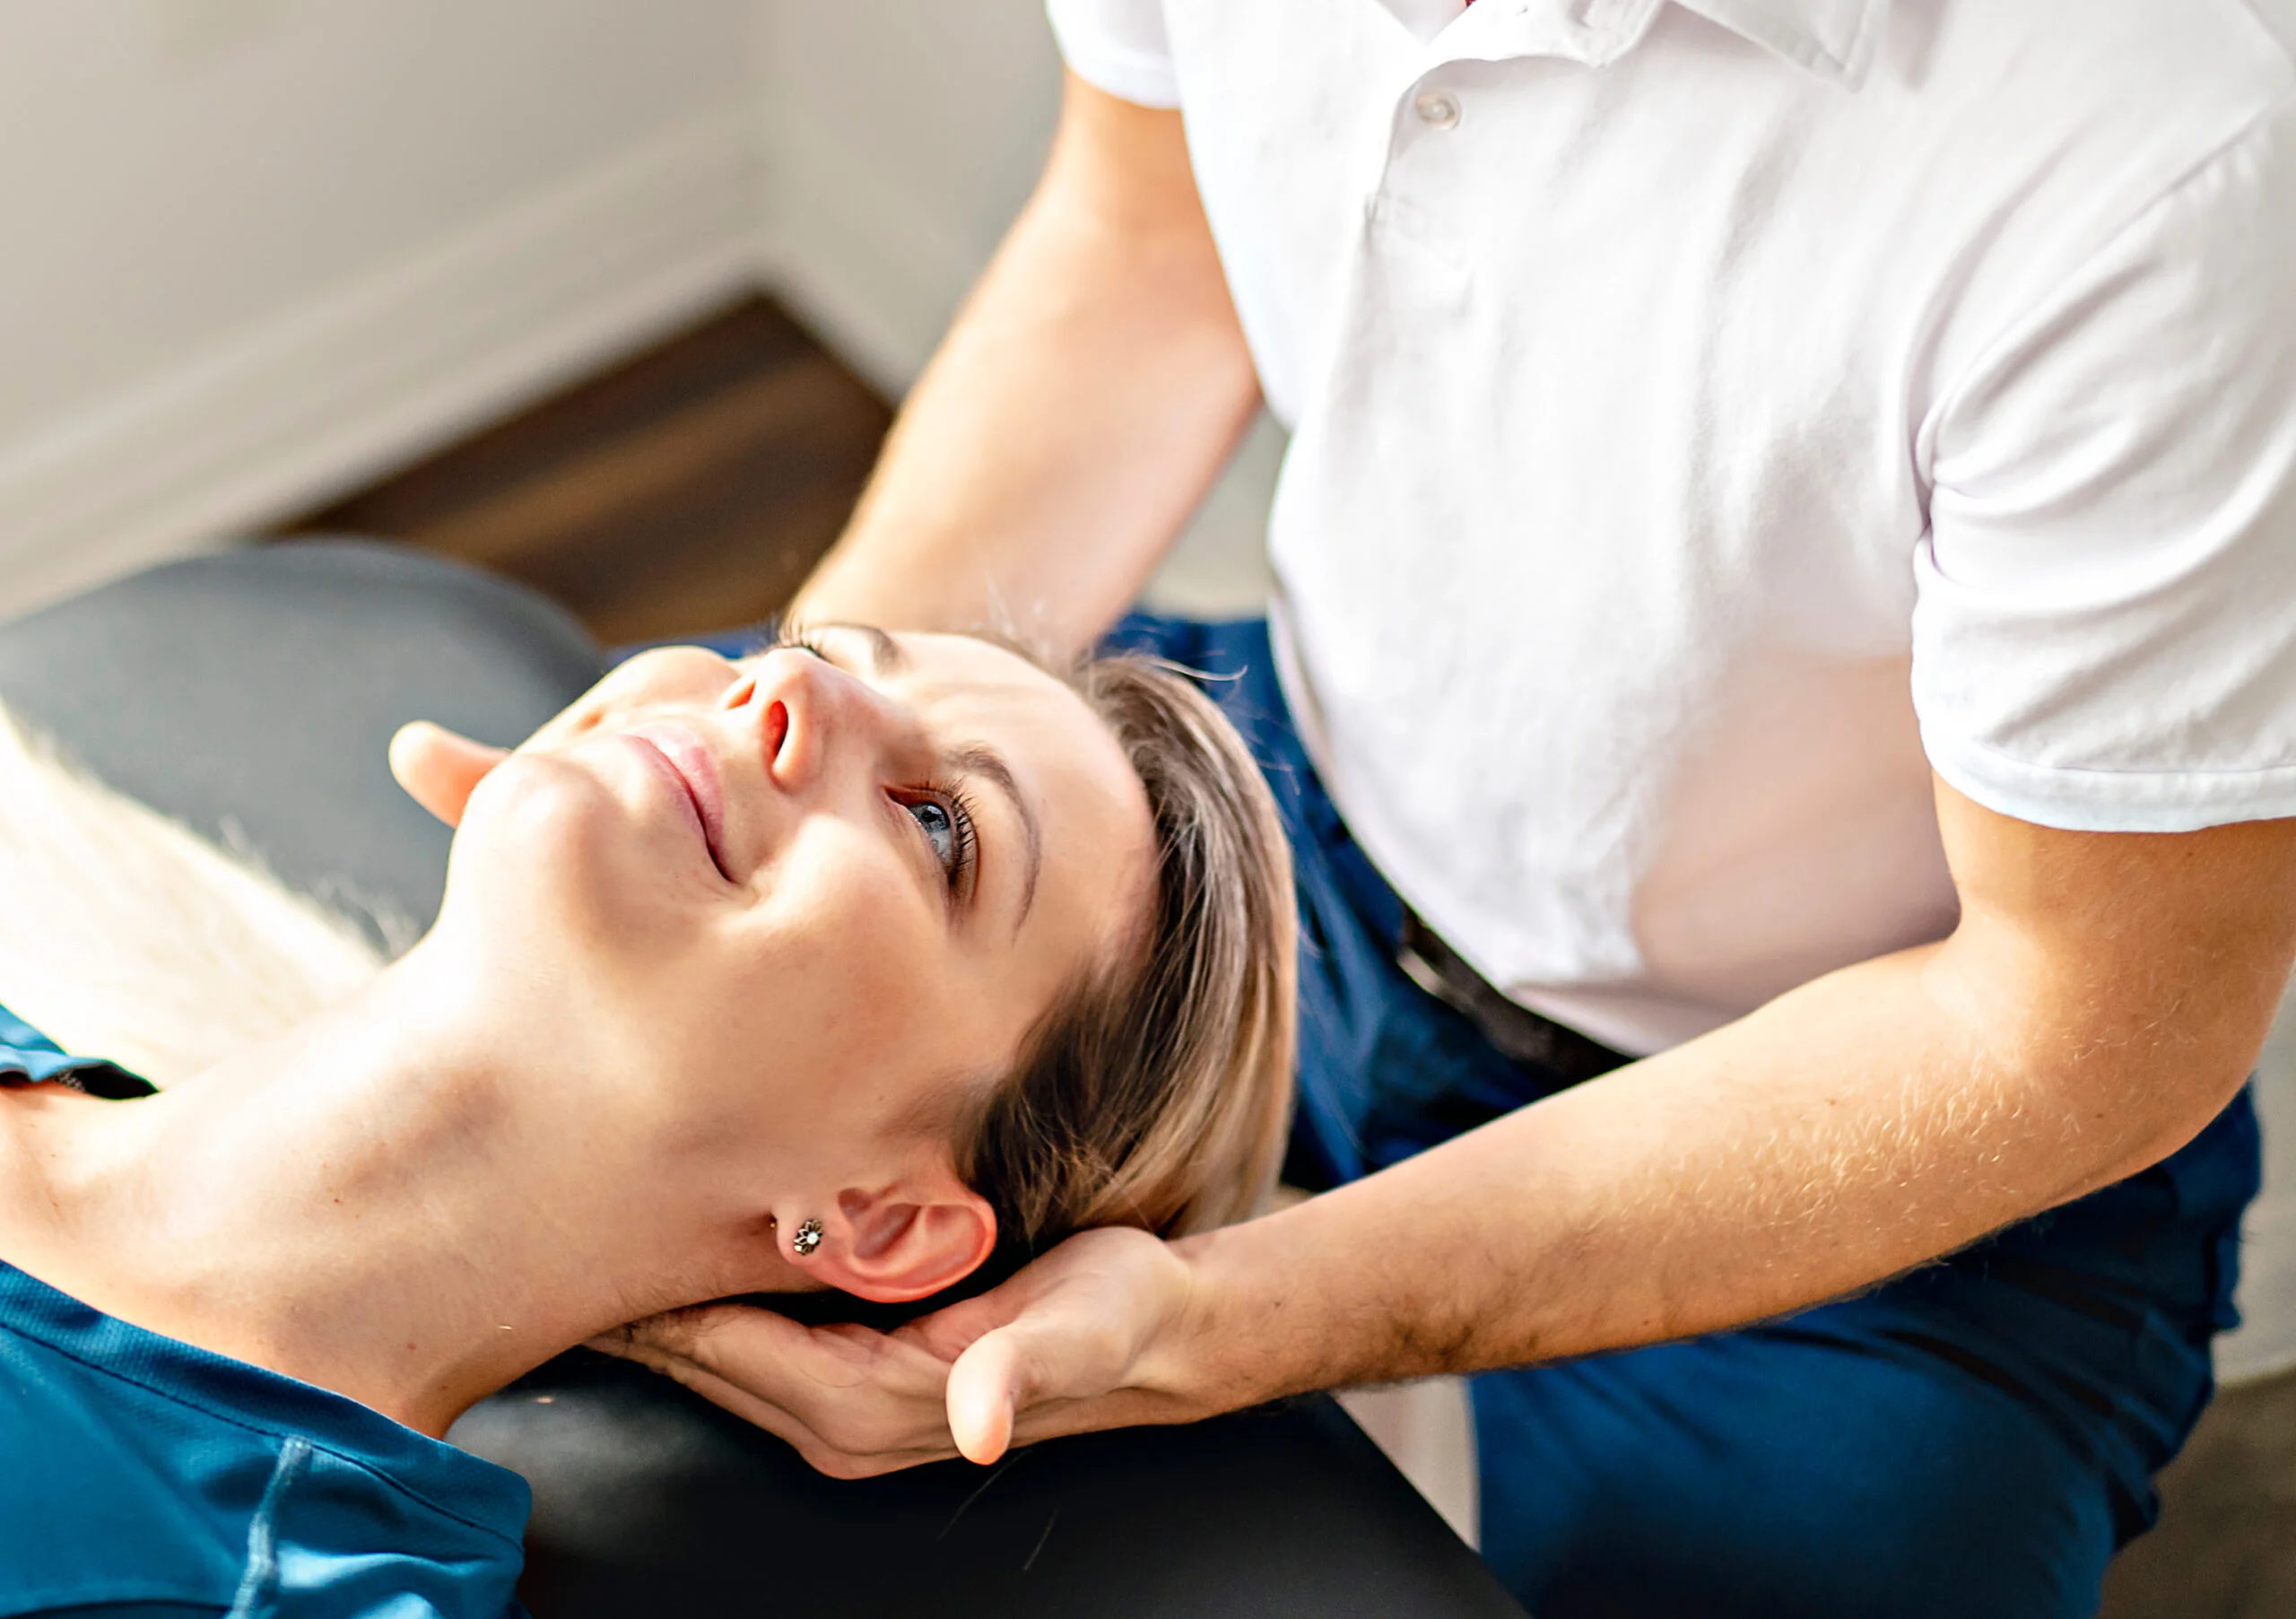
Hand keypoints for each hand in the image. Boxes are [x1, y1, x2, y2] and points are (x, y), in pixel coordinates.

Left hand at [591, 1226, 1208, 1475]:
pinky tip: (677, 1235)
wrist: (1154, 1330)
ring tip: (591, 1207)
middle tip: (561, 1192)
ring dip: (656, 1292)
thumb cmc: (1116, 1314)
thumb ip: (1020, 1368)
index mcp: (864, 1406)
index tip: (586, 1220)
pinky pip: (747, 1336)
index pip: (718, 1350)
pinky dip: (703, 1292)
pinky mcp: (849, 1374)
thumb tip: (979, 1423)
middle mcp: (834, 1418)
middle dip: (629, 1291)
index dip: (648, 1295)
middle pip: (695, 1356)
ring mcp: (837, 1404)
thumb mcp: (1079, 1330)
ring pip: (711, 1348)